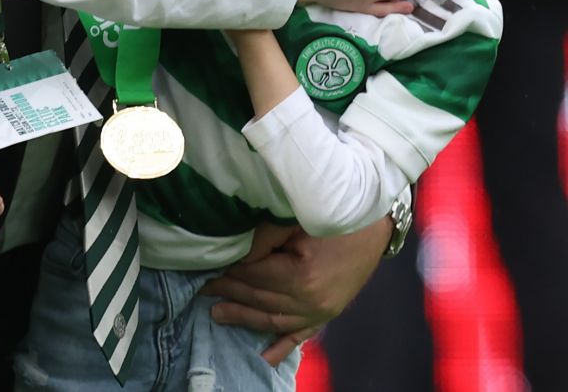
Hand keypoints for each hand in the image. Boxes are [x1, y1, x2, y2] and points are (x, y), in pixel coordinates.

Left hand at [201, 217, 390, 363]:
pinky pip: (300, 335)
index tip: (209, 269)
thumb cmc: (332, 217)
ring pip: (274, 321)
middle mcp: (311, 302)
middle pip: (261, 300)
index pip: (254, 277)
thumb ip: (264, 238)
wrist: (372, 225)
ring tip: (217, 315)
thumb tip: (236, 254)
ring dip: (245, 318)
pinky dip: (282, 347)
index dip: (230, 272)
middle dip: (230, 295)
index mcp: (301, 276)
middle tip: (203, 291)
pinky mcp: (328, 315)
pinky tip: (265, 358)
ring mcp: (321, 312)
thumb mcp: (294, 221)